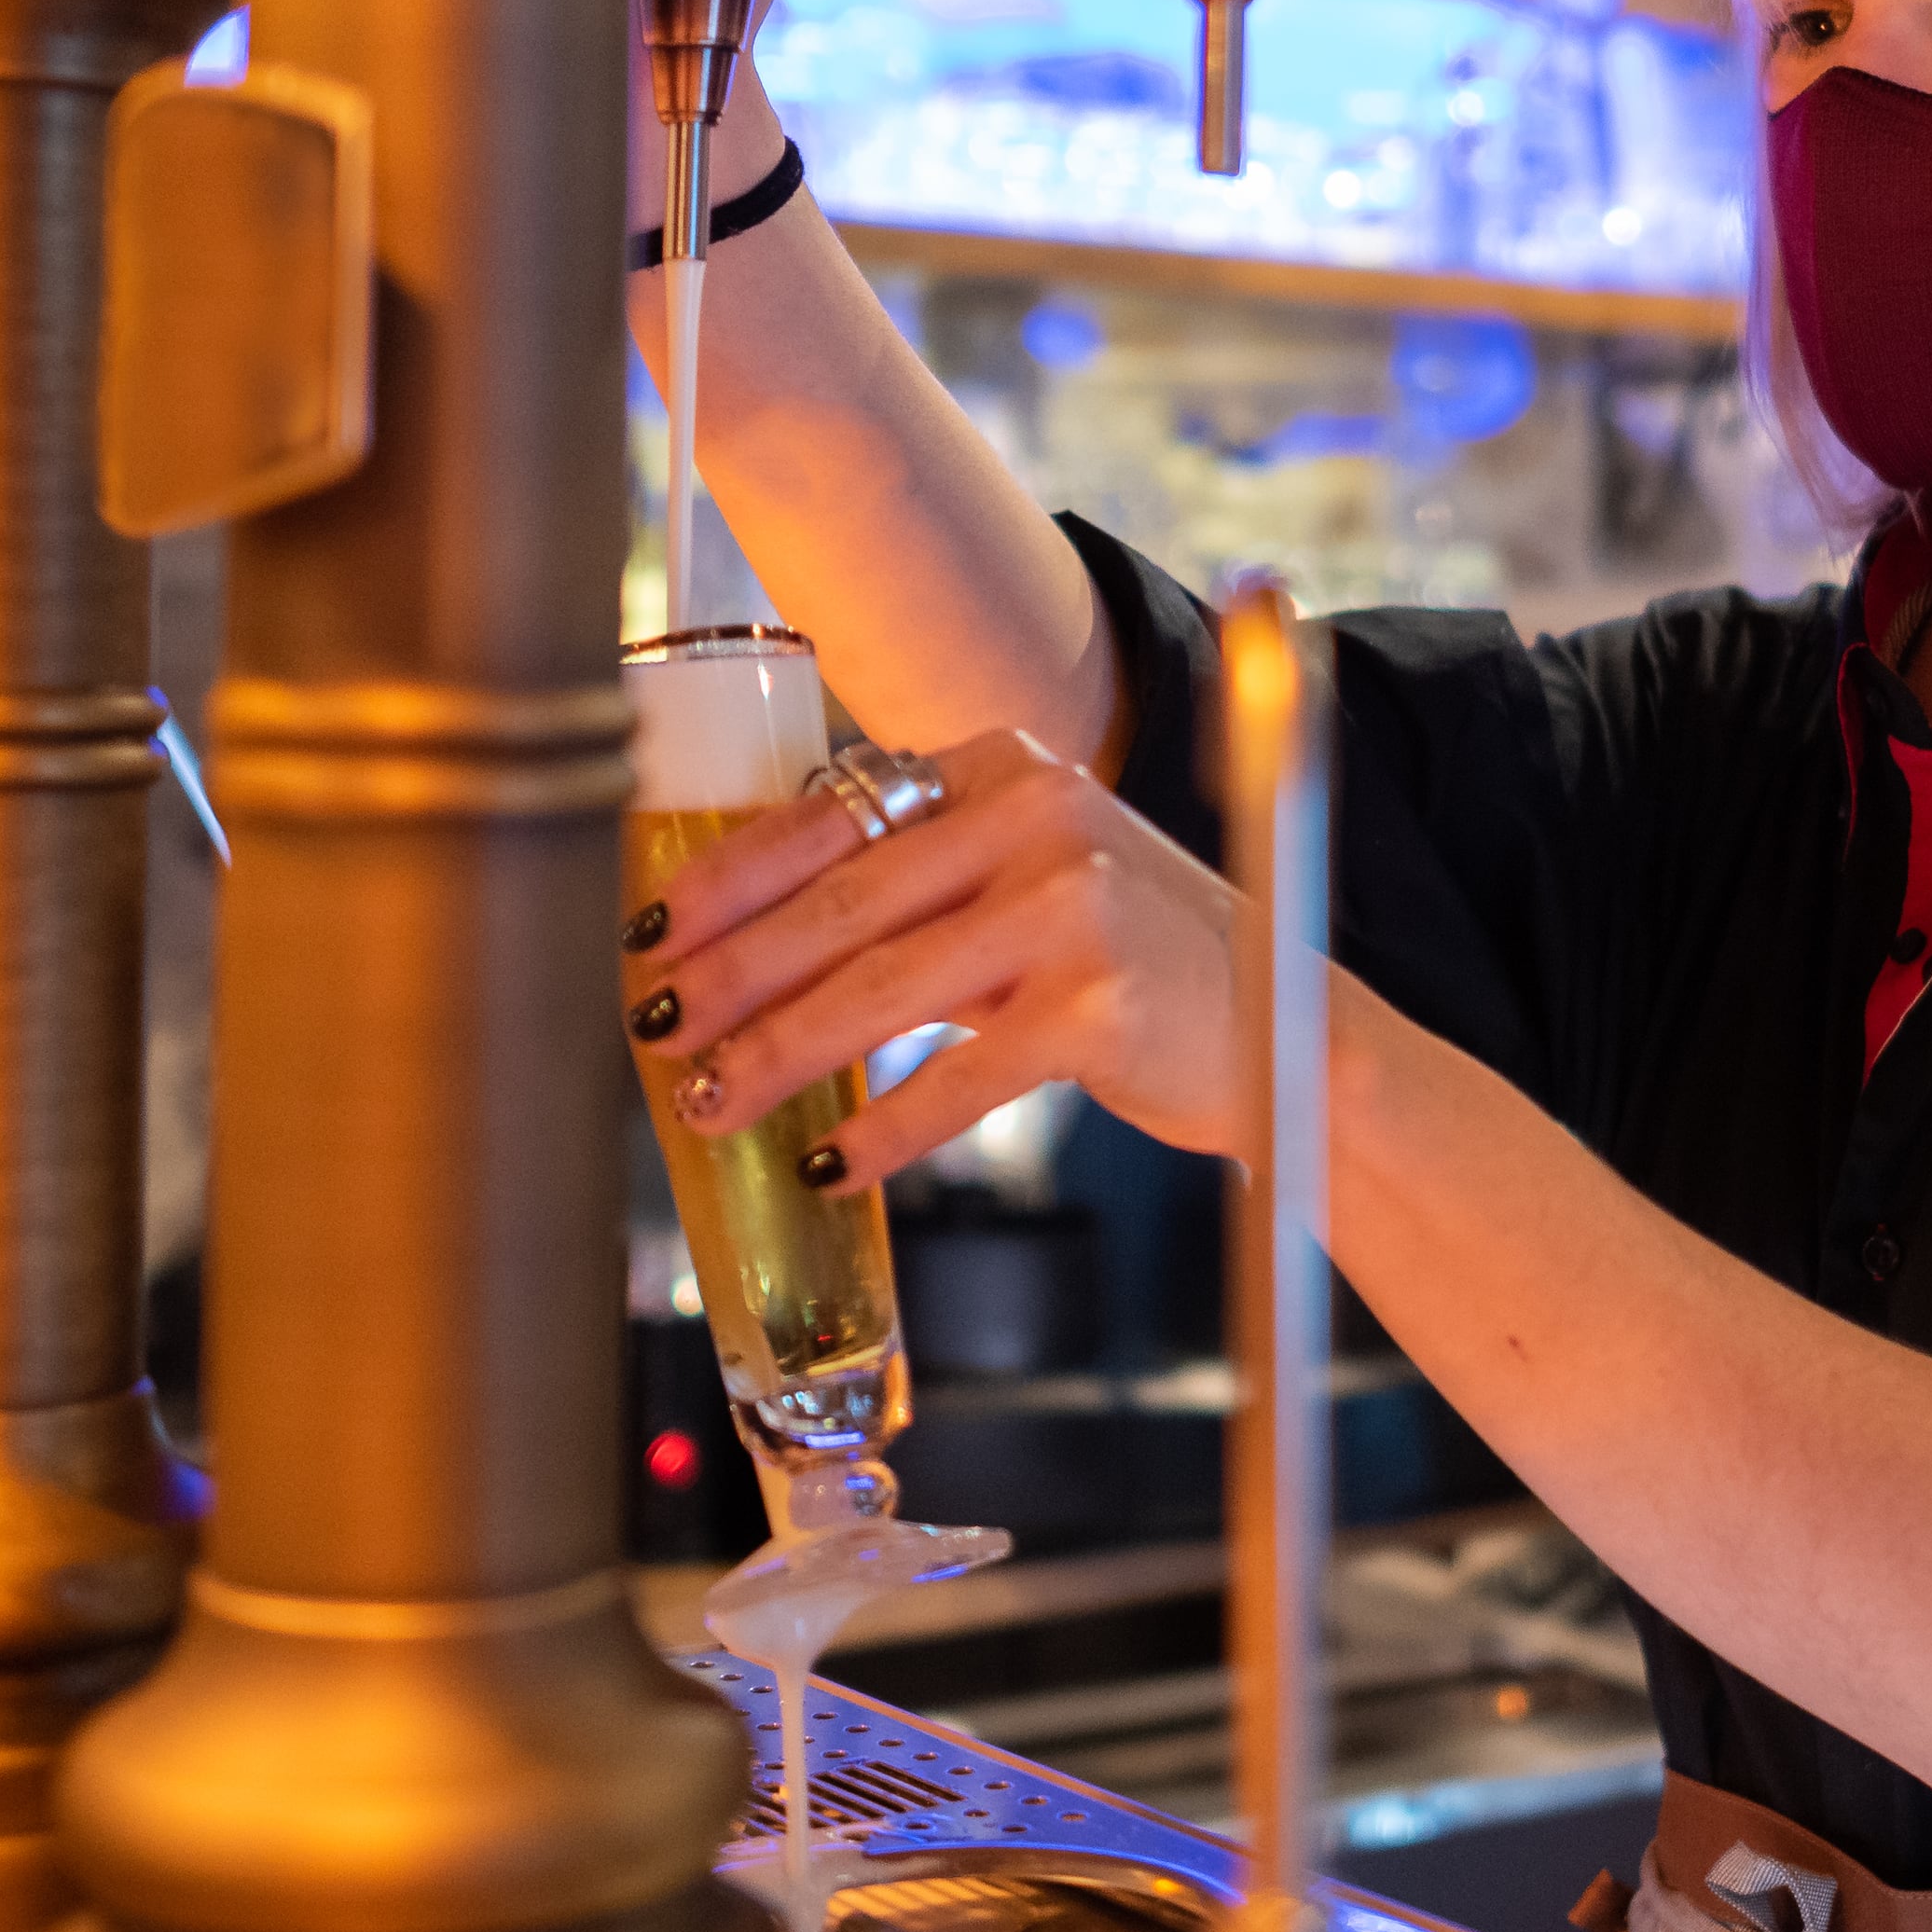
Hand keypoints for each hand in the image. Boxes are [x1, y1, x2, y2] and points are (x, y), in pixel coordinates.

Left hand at [630, 729, 1247, 1183]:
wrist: (1283, 1030)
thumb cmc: (1135, 961)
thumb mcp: (1033, 878)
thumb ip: (922, 881)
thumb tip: (750, 940)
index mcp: (1006, 767)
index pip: (834, 816)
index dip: (726, 879)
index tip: (647, 930)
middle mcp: (1041, 818)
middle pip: (844, 902)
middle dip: (731, 971)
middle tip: (649, 1024)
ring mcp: (1076, 910)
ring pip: (882, 990)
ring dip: (779, 1054)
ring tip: (710, 1101)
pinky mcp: (1100, 1008)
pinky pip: (958, 1078)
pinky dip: (884, 1129)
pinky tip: (830, 1164)